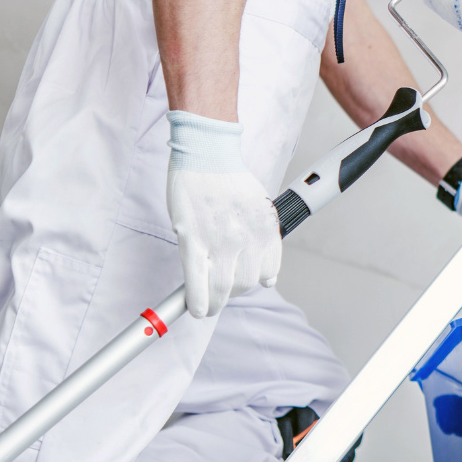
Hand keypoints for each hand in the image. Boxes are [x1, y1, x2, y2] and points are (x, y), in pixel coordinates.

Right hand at [166, 111, 281, 317]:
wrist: (207, 153)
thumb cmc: (230, 179)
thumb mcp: (260, 208)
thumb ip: (265, 240)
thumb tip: (268, 278)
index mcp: (266, 230)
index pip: (267, 274)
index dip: (254, 282)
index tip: (245, 283)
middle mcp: (247, 238)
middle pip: (244, 284)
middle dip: (233, 294)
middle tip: (222, 293)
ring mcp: (220, 241)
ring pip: (223, 288)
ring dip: (215, 304)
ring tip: (209, 305)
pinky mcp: (193, 240)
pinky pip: (196, 281)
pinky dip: (197, 301)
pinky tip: (196, 309)